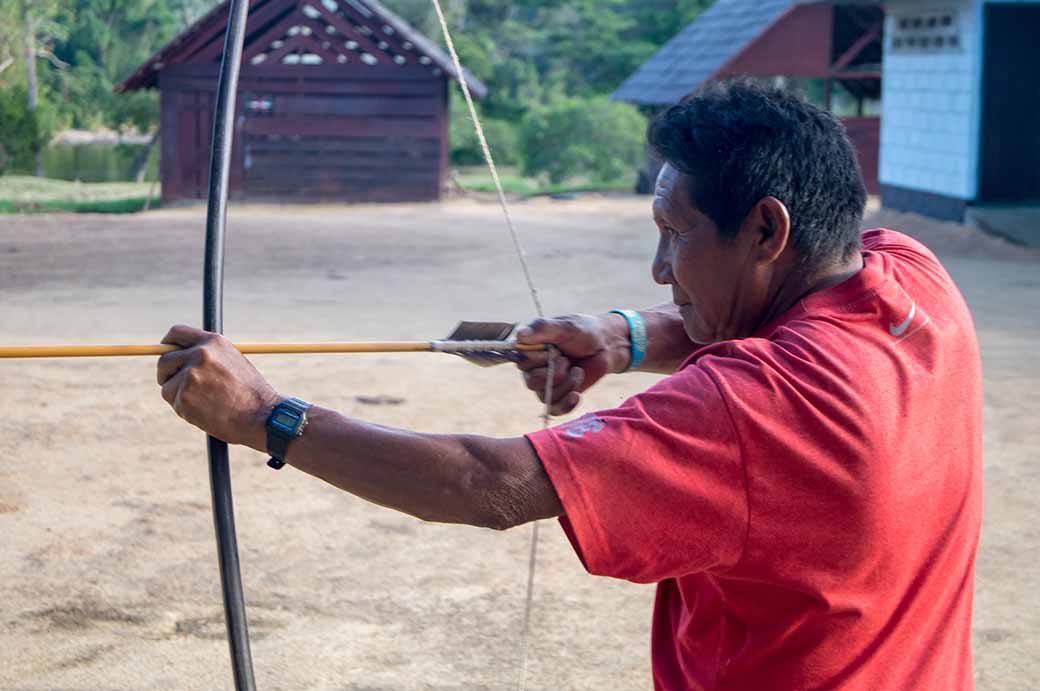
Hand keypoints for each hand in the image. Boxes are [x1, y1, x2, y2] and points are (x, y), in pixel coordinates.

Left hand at [157, 325, 281, 448]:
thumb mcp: (232, 361)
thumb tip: (178, 355)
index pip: (177, 333)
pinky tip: (205, 411)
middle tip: (175, 385)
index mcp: (213, 342)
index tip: (166, 353)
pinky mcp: (184, 396)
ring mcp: (190, 375)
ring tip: (203, 402)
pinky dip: (184, 408)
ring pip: (167, 385)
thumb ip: (207, 354)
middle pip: (165, 360)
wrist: (260, 415)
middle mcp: (200, 354)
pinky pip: (173, 401)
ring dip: (178, 394)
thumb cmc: (249, 392)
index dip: (167, 344)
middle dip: (167, 373)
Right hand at [515, 313, 628, 415]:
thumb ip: (543, 328)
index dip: (539, 359)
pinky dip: (566, 404)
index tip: (556, 349)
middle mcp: (531, 367)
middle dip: (555, 372)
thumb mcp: (566, 326)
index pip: (521, 361)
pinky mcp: (557, 396)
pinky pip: (553, 409)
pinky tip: (576, 395)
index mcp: (528, 348)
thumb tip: (520, 335)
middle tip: (566, 359)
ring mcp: (543, 383)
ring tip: (578, 370)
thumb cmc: (583, 332)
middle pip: (532, 382)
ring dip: (567, 384)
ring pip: (545, 396)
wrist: (604, 347)